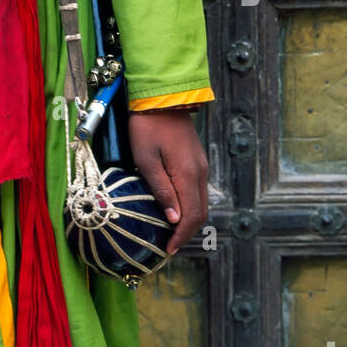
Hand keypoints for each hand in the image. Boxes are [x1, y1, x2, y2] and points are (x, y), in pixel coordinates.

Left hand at [128, 110, 208, 256]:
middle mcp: (200, 172)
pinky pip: (197, 189)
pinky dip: (189, 204)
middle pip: (200, 212)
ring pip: (201, 201)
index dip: (181, 236)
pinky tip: (175, 208)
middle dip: (186, 232)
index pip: (191, 215)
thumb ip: (161, 189)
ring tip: (171, 231)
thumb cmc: (147, 127)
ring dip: (189, 219)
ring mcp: (201, 165)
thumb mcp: (146, 159)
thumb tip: (173, 218)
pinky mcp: (197, 159)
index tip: (169, 249)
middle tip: (169, 245)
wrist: (161, 97)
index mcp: (188, 174)